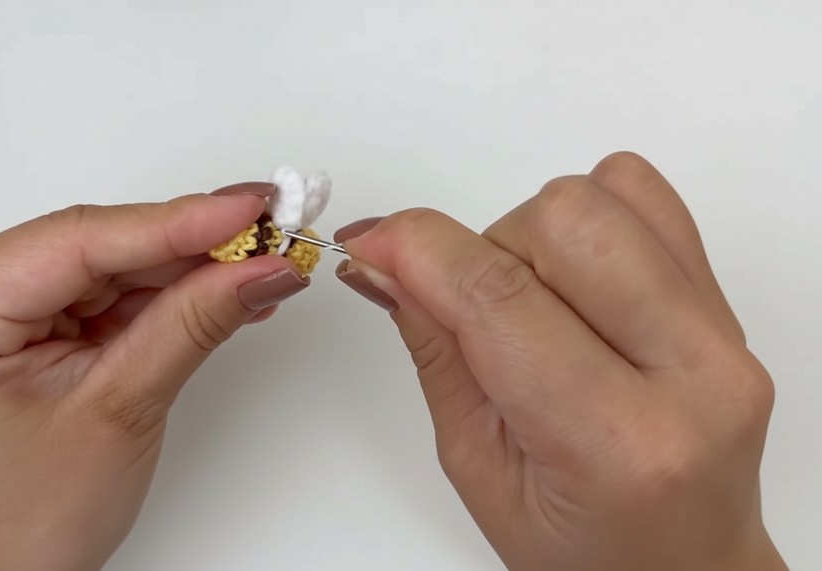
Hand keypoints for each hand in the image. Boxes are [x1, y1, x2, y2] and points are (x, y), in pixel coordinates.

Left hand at [0, 183, 309, 570]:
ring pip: (107, 265)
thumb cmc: (24, 522)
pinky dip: (164, 295)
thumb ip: (191, 324)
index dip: (177, 222)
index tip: (251, 208)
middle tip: (271, 230)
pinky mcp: (19, 323)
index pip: (77, 242)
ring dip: (187, 269)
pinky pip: (101, 292)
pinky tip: (220, 290)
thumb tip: (258, 268)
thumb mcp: (119, 412)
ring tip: (260, 264)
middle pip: (95, 246)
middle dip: (190, 244)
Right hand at [334, 153, 786, 570]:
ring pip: (608, 194)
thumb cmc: (581, 547)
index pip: (501, 300)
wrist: (685, 564)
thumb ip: (435, 349)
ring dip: (540, 235)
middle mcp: (692, 374)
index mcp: (617, 444)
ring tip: (536, 304)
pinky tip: (576, 282)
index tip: (368, 242)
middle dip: (489, 247)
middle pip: (566, 221)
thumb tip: (380, 261)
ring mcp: (724, 332)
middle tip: (477, 311)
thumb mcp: (477, 467)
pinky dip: (593, 217)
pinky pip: (650, 197)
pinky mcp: (731, 302)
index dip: (418, 251)